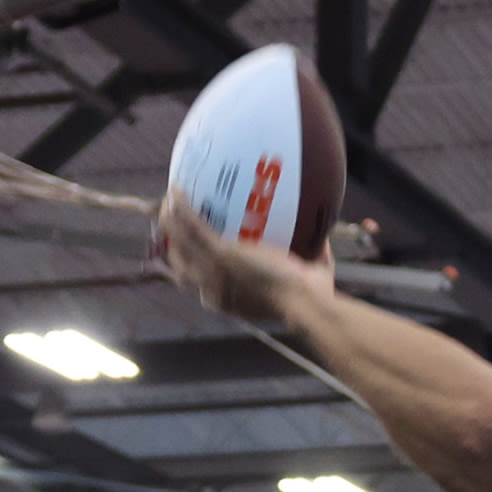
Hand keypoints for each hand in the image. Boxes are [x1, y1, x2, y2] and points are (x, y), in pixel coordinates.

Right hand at [151, 193, 334, 330]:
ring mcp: (212, 272)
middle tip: (172, 223)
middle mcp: (212, 290)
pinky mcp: (219, 255)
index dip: (191, 265)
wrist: (306, 304)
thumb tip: (323, 239)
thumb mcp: (304, 280)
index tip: (194, 249)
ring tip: (168, 201)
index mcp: (226, 299)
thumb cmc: (314, 298)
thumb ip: (309, 259)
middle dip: (172, 244)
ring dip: (168, 220)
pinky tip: (177, 188)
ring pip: (177, 243)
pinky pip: (191, 225)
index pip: (199, 283)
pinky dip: (180, 207)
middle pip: (179, 265)